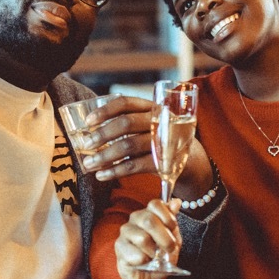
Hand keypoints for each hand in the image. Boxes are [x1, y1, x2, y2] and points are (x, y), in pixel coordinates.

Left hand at [80, 96, 212, 197]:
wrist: (193, 161)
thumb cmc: (162, 141)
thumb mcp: (150, 126)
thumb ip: (129, 125)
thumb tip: (91, 133)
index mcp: (152, 108)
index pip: (126, 103)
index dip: (104, 111)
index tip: (88, 122)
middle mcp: (159, 121)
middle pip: (126, 123)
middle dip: (102, 135)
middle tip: (86, 146)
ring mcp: (164, 141)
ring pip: (128, 145)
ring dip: (105, 156)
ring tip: (90, 165)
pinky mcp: (165, 162)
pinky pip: (135, 166)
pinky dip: (115, 171)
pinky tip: (102, 175)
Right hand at [115, 199, 182, 278]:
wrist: (148, 275)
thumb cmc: (159, 255)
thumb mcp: (172, 238)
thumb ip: (172, 221)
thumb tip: (176, 202)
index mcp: (148, 213)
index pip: (156, 204)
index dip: (168, 217)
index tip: (173, 229)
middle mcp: (135, 219)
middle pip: (149, 221)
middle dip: (164, 238)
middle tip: (170, 248)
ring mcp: (126, 233)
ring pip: (143, 238)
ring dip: (154, 252)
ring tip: (155, 257)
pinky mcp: (120, 248)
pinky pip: (136, 255)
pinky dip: (146, 262)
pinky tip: (144, 262)